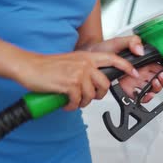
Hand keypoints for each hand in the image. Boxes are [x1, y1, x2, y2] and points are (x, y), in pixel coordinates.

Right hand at [17, 51, 138, 110]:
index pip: (113, 59)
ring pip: (91, 95)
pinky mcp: (70, 85)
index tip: (133, 72)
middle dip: (99, 95)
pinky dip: (72, 106)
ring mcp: (79, 74)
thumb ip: (85, 67)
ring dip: (83, 102)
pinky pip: (78, 101)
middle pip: (104, 84)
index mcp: (87, 57)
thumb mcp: (71, 61)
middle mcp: (85, 64)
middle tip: (89, 98)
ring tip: (74, 101)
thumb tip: (94, 80)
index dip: (126, 66)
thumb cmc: (47, 65)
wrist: (29, 66)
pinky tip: (66, 104)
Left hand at [89, 36, 162, 102]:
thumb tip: (141, 50)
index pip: (161, 65)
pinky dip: (146, 98)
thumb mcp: (118, 41)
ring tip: (153, 83)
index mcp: (143, 60)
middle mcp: (141, 71)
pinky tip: (146, 94)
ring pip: (153, 88)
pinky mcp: (128, 90)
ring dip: (157, 88)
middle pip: (160, 78)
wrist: (88, 60)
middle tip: (161, 77)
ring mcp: (135, 81)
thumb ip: (131, 41)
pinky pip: (140, 97)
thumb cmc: (102, 50)